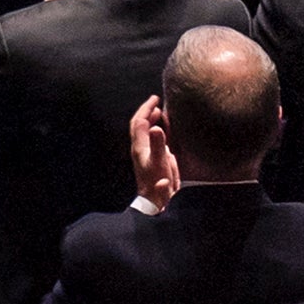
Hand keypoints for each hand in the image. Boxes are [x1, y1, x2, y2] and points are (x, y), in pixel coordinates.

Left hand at [129, 92, 184, 210]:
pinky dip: (156, 132)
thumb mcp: (160, 164)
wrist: (155, 204)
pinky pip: (152, 142)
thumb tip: (157, 127)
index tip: (155, 98)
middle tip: (156, 102)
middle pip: (139, 125)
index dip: (146, 109)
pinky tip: (163, 133)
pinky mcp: (152, 161)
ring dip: (150, 121)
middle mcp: (140, 149)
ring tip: (158, 113)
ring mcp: (145, 155)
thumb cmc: (157, 185)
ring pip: (145, 133)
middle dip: (146, 112)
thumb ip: (159, 145)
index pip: (140, 122)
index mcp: (140, 146)